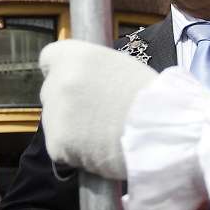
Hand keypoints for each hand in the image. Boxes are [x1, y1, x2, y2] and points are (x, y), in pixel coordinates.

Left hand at [39, 40, 158, 178]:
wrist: (161, 132)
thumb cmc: (150, 98)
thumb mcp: (121, 67)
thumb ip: (94, 72)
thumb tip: (85, 83)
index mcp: (75, 55)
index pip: (48, 58)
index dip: (60, 71)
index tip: (72, 82)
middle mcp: (59, 81)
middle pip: (51, 92)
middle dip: (67, 104)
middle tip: (94, 116)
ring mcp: (54, 113)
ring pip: (53, 122)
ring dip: (70, 130)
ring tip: (101, 136)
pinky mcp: (56, 143)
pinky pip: (58, 148)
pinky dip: (73, 153)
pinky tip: (97, 150)